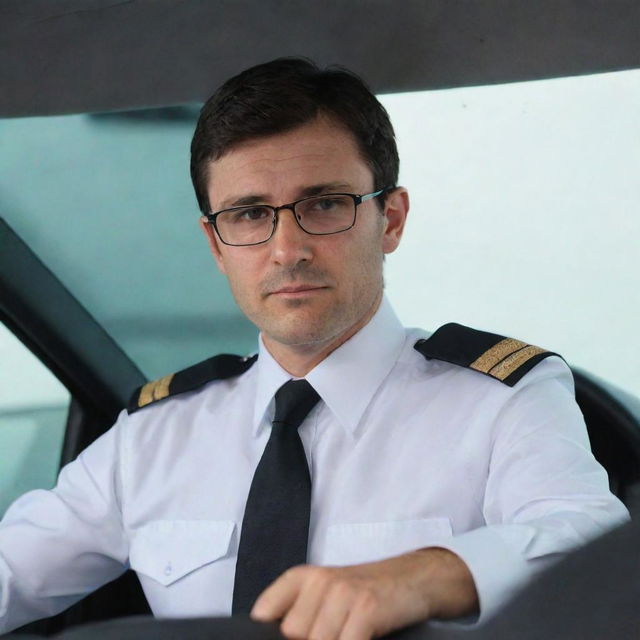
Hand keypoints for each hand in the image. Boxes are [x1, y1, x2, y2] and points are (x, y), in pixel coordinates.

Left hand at [250, 547, 477, 639]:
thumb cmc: (365, 591)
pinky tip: (361, 638)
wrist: (411, 578)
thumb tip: (276, 634)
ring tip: (347, 634)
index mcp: (303, 577)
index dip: (271, 635)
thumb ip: (297, 611)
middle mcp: (320, 580)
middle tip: (334, 632)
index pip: (264, 611)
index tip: (285, 638)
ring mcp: (343, 593)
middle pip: (293, 633)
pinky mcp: (366, 608)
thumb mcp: (325, 592)